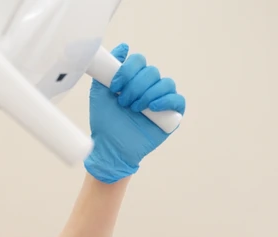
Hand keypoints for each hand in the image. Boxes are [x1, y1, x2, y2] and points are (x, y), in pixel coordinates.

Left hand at [84, 43, 185, 182]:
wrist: (110, 147)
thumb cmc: (105, 122)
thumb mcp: (100, 93)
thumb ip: (108, 70)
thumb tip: (123, 47)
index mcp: (134, 80)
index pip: (139, 61)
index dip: (128, 70)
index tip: (115, 87)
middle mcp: (149, 87)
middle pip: (152, 71)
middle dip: (136, 86)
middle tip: (124, 103)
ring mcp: (161, 100)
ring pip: (166, 83)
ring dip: (148, 94)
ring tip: (134, 109)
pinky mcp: (171, 115)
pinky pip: (178, 100)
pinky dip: (166, 100)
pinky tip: (152, 107)